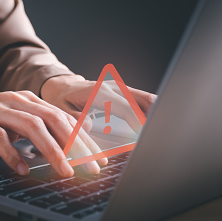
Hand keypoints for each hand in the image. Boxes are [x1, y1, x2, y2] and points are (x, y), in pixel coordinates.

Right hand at [0, 91, 105, 176]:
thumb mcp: (12, 122)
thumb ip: (37, 126)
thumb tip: (70, 138)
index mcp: (27, 99)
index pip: (62, 117)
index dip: (83, 138)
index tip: (98, 159)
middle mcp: (15, 100)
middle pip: (53, 119)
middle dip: (75, 145)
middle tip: (90, 168)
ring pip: (31, 126)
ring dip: (51, 150)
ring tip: (64, 171)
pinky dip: (12, 153)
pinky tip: (21, 169)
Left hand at [40, 75, 156, 133]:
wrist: (61, 85)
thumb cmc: (61, 99)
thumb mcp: (61, 110)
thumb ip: (74, 119)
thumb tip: (87, 126)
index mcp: (98, 93)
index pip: (126, 108)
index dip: (138, 122)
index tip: (146, 135)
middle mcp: (112, 88)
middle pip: (143, 100)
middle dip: (155, 116)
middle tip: (160, 134)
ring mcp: (119, 89)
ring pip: (145, 99)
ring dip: (155, 113)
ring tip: (160, 132)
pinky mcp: (122, 93)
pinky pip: (141, 101)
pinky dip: (149, 112)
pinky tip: (153, 124)